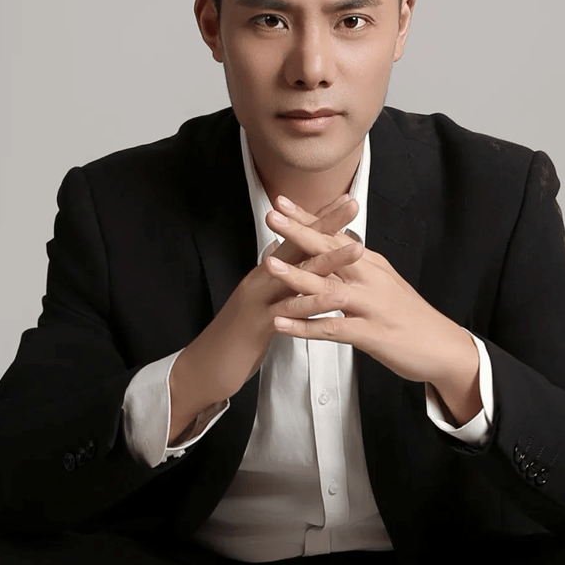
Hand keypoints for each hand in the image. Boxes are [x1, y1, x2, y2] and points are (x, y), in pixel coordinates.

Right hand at [168, 196, 362, 441]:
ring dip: (329, 260)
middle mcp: (262, 278)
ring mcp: (259, 299)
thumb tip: (290, 257)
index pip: (297, 239)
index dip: (320, 219)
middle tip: (353, 204)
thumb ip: (278, 279)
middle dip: (326, 224)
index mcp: (266, 272)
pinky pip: (289, 311)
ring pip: (298, 275)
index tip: (345, 200)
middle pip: (298, 245)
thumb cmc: (239, 334)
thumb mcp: (262, 300)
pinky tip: (337, 298)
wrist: (206, 364)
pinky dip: (313, 304)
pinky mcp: (258, 325)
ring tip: (358, 248)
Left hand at [263, 207, 480, 408]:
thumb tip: (337, 241)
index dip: (307, 218)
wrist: (443, 347)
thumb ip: (358, 263)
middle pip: (331, 251)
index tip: (281, 201)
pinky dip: (305, 326)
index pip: (334, 234)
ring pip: (329, 288)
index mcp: (371, 264)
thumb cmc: (408, 315)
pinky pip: (333, 328)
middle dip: (299, 233)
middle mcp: (371, 278)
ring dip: (297, 277)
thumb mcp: (384, 281)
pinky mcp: (371, 334)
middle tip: (271, 216)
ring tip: (269, 266)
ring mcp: (371, 306)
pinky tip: (281, 325)